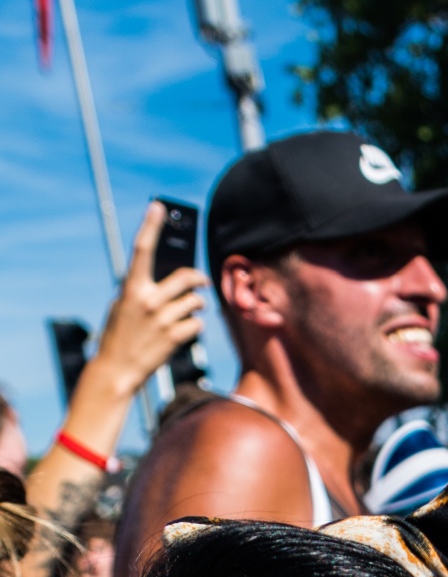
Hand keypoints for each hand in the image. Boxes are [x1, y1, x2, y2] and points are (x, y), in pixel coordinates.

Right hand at [86, 202, 205, 404]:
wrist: (116, 370)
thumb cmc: (120, 334)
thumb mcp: (123, 305)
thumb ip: (143, 289)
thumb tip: (172, 277)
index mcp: (131, 288)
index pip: (142, 249)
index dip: (151, 226)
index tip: (159, 206)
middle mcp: (148, 300)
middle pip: (185, 277)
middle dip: (197, 278)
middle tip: (201, 282)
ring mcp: (163, 319)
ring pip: (195, 302)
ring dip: (195, 306)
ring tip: (186, 313)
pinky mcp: (175, 338)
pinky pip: (197, 324)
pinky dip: (194, 326)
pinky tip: (182, 331)